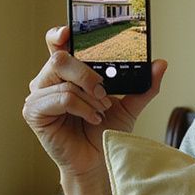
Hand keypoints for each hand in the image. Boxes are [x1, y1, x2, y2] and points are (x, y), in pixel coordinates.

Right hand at [21, 26, 167, 178]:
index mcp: (66, 73)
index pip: (57, 45)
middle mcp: (48, 81)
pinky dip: (82, 107)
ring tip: (100, 111)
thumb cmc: (106, 132)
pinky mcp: (34, 112)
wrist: (99, 162)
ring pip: (62, 78)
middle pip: (60, 58)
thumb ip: (144, 85)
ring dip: (89, 96)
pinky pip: (60, 98)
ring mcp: (38, 96)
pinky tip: (92, 119)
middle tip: (104, 92)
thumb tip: (161, 63)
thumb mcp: (129, 106)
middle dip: (87, 74)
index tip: (69, 32)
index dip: (59, 34)